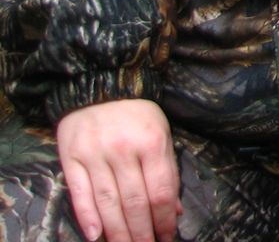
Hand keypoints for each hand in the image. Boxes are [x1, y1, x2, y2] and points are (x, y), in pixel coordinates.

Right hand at [55, 99, 180, 241]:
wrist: (101, 85)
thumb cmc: (138, 114)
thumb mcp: (162, 134)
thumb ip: (168, 171)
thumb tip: (174, 210)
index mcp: (152, 143)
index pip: (161, 191)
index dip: (165, 219)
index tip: (168, 236)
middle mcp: (123, 151)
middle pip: (134, 202)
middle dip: (142, 232)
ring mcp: (95, 155)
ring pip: (108, 203)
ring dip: (118, 232)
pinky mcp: (71, 159)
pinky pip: (79, 193)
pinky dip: (87, 217)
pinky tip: (96, 235)